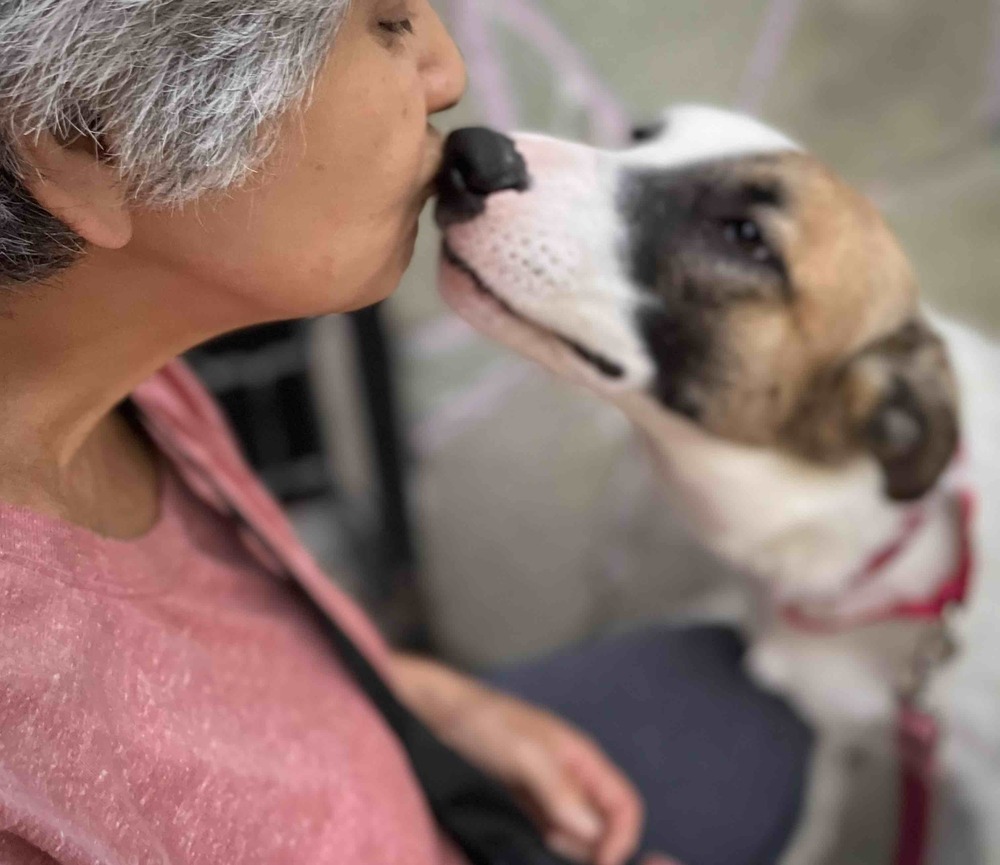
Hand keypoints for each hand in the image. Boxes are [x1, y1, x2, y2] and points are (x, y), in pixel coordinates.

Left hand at [390, 654, 658, 864]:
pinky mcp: (529, 804)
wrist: (442, 714)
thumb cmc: (486, 723)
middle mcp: (574, 778)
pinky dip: (549, 845)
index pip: (625, 805)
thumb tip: (593, 832)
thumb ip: (560, 789)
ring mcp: (551, 793)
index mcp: (583, 759)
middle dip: (591, 848)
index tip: (599, 864)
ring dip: (568, 849)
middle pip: (605, 825)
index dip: (621, 839)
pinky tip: (529, 841)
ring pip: (578, 834)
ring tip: (537, 840)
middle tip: (554, 849)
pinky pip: (553, 833)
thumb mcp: (525, 753)